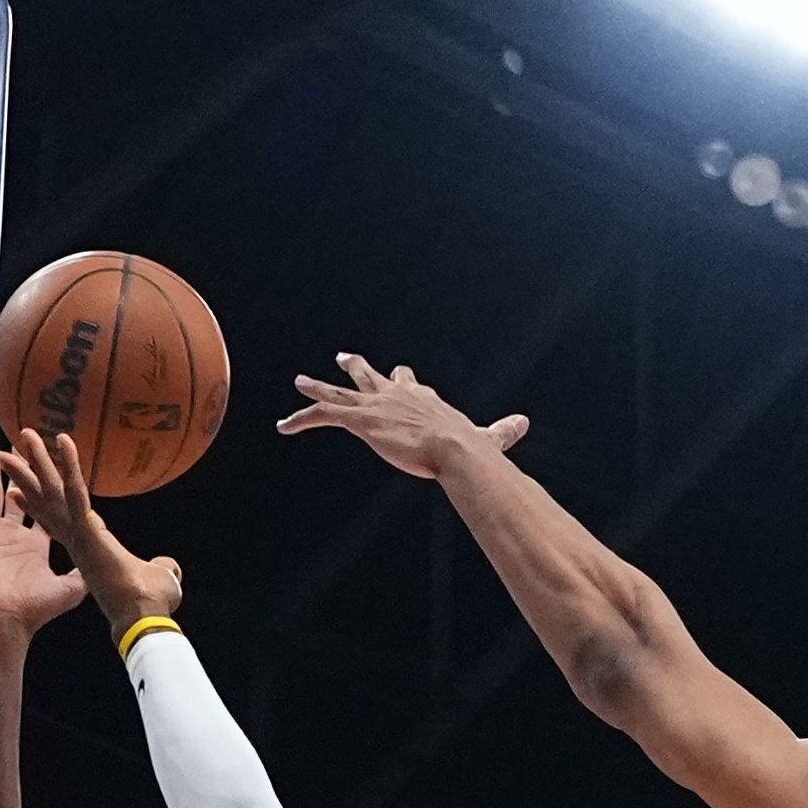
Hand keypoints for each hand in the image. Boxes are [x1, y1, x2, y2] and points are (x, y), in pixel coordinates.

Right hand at [0, 427, 182, 639]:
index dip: (38, 500)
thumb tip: (171, 567)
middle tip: (14, 446)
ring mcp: (75, 535)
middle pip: (46, 498)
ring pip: (52, 490)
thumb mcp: (155, 580)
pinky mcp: (84, 532)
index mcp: (83, 547)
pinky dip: (70, 467)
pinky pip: (75, 493)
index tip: (21, 486)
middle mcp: (72, 538)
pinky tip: (63, 441)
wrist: (140, 619)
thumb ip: (159, 568)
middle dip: (28, 471)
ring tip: (24, 433)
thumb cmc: (142, 605)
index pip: (56, 517)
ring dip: (37, 460)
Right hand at [0, 445, 84, 637]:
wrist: (7, 618)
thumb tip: (102, 563)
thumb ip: (83, 573)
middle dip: (21, 470)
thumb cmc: (36, 609)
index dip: (47, 489)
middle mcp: (14, 534)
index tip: (51, 467)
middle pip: (18, 493)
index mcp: (35, 544)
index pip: (43, 508)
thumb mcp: (70, 589)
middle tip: (23, 445)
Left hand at [279, 352, 528, 480]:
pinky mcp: (360, 421)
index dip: (405, 383)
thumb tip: (523, 423)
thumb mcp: (487, 438)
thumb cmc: (470, 448)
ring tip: (300, 381)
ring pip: (339, 392)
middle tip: (344, 358)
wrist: (454, 448)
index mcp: (423, 400)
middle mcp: (396, 396)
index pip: (410, 386)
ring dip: (318, 387)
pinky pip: (323, 415)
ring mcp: (376, 406)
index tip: (402, 376)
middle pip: (372, 376)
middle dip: (357, 368)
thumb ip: (501, 431)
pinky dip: (302, 419)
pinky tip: (284, 426)